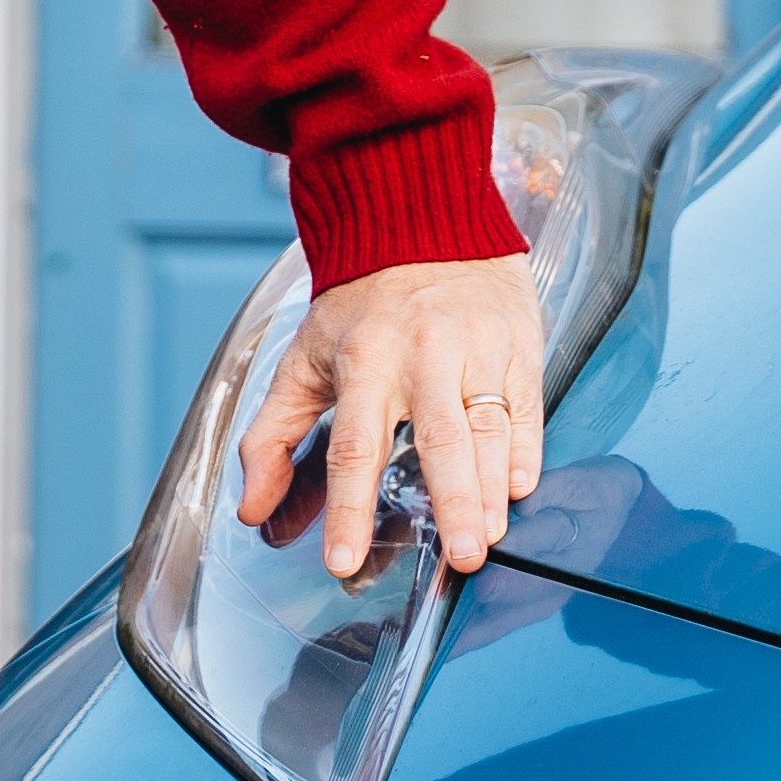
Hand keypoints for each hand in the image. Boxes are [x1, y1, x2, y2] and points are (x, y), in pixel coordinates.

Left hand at [236, 253, 546, 585]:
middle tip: (462, 559)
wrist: (422, 219)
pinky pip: (526, 404)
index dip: (347, 509)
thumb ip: (272, 436)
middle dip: (453, 504)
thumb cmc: (359, 304)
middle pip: (441, 442)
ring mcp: (477, 347)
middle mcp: (424, 355)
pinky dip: (525, 449)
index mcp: (364, 363)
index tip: (342, 561)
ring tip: (489, 536)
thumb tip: (253, 508)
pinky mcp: (518, 341)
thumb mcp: (302, 360)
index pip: (354, 449)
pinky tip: (518, 486)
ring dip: (491, 489)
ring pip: (489, 428)